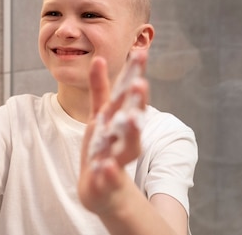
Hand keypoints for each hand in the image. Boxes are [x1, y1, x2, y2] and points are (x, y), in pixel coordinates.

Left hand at [78, 51, 148, 215]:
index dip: (134, 74)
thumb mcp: (100, 115)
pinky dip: (108, 172)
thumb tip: (100, 58)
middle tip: (141, 83)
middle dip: (137, 102)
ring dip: (131, 134)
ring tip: (132, 119)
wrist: (104, 190)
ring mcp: (117, 159)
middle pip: (133, 118)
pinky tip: (106, 166)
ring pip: (127, 147)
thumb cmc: (104, 146)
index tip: (140, 52)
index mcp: (120, 120)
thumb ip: (100, 88)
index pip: (128, 95)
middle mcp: (124, 138)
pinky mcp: (106, 181)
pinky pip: (108, 176)